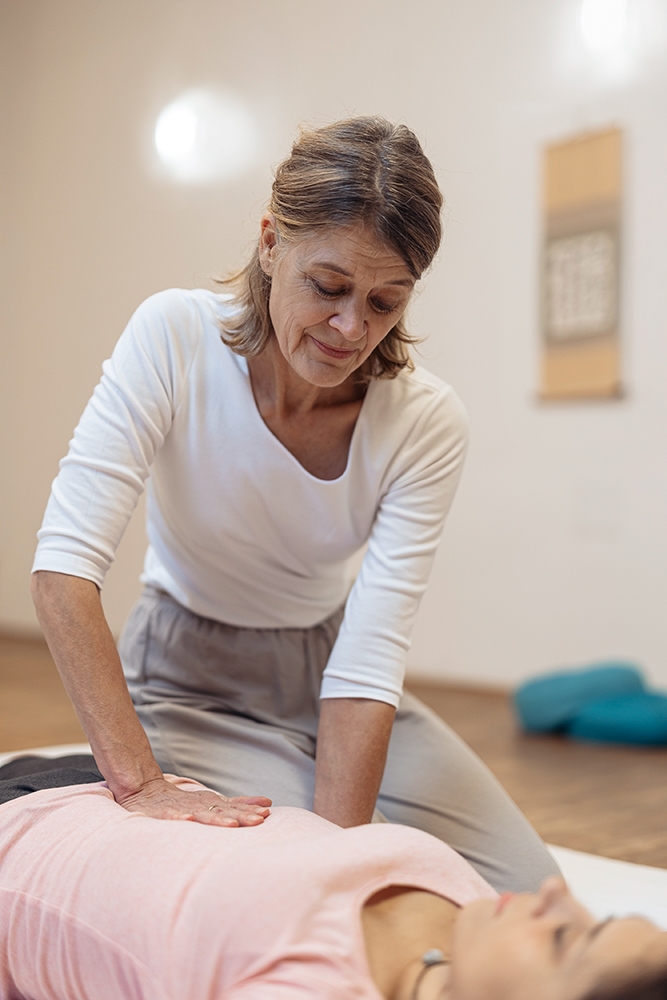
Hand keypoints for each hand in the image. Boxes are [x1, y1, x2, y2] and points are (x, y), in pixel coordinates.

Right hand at [115, 775, 271, 826]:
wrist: (143, 790)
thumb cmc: (183, 802)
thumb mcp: (212, 802)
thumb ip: (238, 804)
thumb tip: (269, 803)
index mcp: (210, 803)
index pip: (232, 808)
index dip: (249, 812)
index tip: (266, 816)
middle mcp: (197, 805)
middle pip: (221, 811)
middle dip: (240, 816)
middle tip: (258, 821)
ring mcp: (179, 808)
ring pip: (200, 814)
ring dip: (216, 819)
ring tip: (231, 824)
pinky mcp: (159, 813)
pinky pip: (169, 816)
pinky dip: (179, 818)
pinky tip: (187, 820)